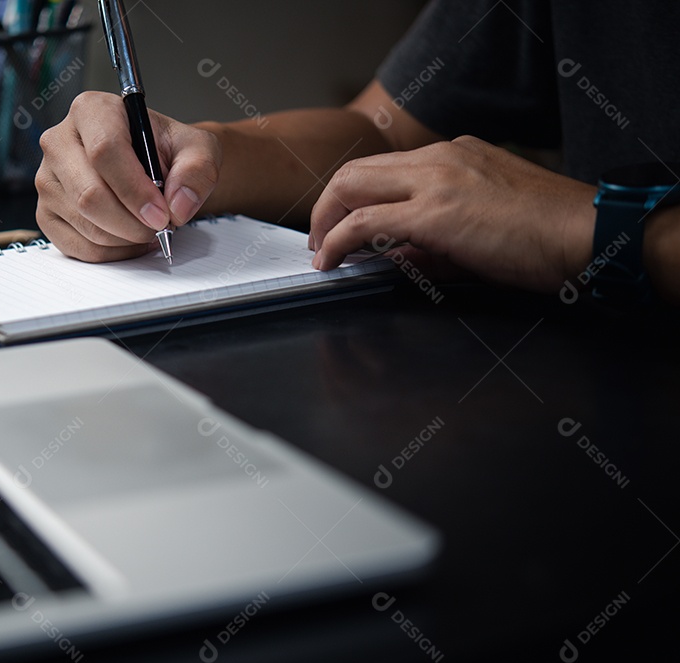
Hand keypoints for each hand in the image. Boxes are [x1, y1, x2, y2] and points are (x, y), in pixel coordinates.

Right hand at [36, 91, 221, 261]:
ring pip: (85, 224)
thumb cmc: (166, 151)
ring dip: (125, 238)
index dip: (135, 190)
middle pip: (89, 194)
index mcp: (92, 111)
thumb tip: (178, 204)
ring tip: (147, 228)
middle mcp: (59, 141)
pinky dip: (111, 253)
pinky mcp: (46, 213)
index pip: (105, 151)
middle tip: (159, 227)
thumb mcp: (197, 149)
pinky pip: (77, 246)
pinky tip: (129, 239)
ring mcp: (47, 179)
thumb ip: (197, 170)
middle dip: (132, 222)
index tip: (161, 215)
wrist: (152, 165)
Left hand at [309, 136, 596, 291]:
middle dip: (326, 207)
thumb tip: (396, 259)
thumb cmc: (548, 235)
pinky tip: (329, 262)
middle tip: (319, 240)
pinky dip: (336, 241)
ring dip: (325, 222)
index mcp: (455, 154)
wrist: (589, 234)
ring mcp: (436, 181)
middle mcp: (441, 157)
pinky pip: (363, 223)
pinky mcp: (435, 213)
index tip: (338, 224)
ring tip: (321, 253)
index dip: (350, 197)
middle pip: (355, 170)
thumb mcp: (482, 227)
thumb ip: (434, 240)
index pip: (382, 167)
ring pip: (351, 186)